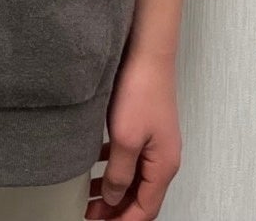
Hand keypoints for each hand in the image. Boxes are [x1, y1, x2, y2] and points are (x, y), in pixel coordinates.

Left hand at [85, 53, 181, 219]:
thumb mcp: (126, 138)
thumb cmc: (141, 89)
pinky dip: (116, 168)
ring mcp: (156, 142)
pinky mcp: (147, 127)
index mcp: (164, 166)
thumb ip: (119, 173)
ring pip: (135, 177)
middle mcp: (164, 157)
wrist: (147, 51)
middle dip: (118, 209)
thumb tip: (114, 198)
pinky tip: (98, 165)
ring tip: (92, 196)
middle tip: (93, 214)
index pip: (146, 209)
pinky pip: (132, 158)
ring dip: (115, 190)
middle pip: (142, 196)